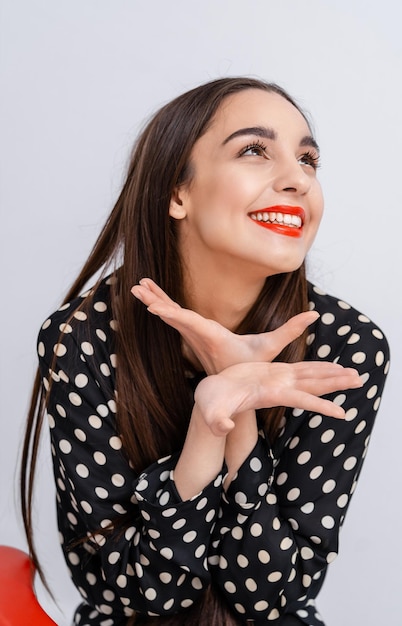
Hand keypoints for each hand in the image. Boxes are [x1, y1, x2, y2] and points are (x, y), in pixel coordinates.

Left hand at [131, 278, 318, 373]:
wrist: (234, 388)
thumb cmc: (251, 369)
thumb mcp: (272, 348)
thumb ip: (291, 331)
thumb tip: (315, 315)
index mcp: (212, 336)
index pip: (188, 321)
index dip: (170, 312)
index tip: (152, 305)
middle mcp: (198, 336)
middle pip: (173, 315)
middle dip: (154, 300)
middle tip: (136, 288)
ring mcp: (193, 337)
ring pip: (170, 315)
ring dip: (154, 299)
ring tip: (137, 286)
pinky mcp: (192, 335)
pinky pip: (174, 318)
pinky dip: (162, 305)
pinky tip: (150, 297)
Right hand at [194, 361, 362, 435]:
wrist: (211, 399)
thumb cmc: (210, 406)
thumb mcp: (211, 413)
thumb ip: (217, 422)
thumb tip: (224, 427)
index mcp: (268, 396)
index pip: (299, 401)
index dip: (319, 406)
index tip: (342, 414)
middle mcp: (279, 389)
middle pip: (313, 386)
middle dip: (336, 384)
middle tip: (361, 380)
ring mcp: (278, 380)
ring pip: (310, 375)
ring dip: (332, 374)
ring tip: (355, 373)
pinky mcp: (274, 371)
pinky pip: (301, 367)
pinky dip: (317, 366)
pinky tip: (331, 365)